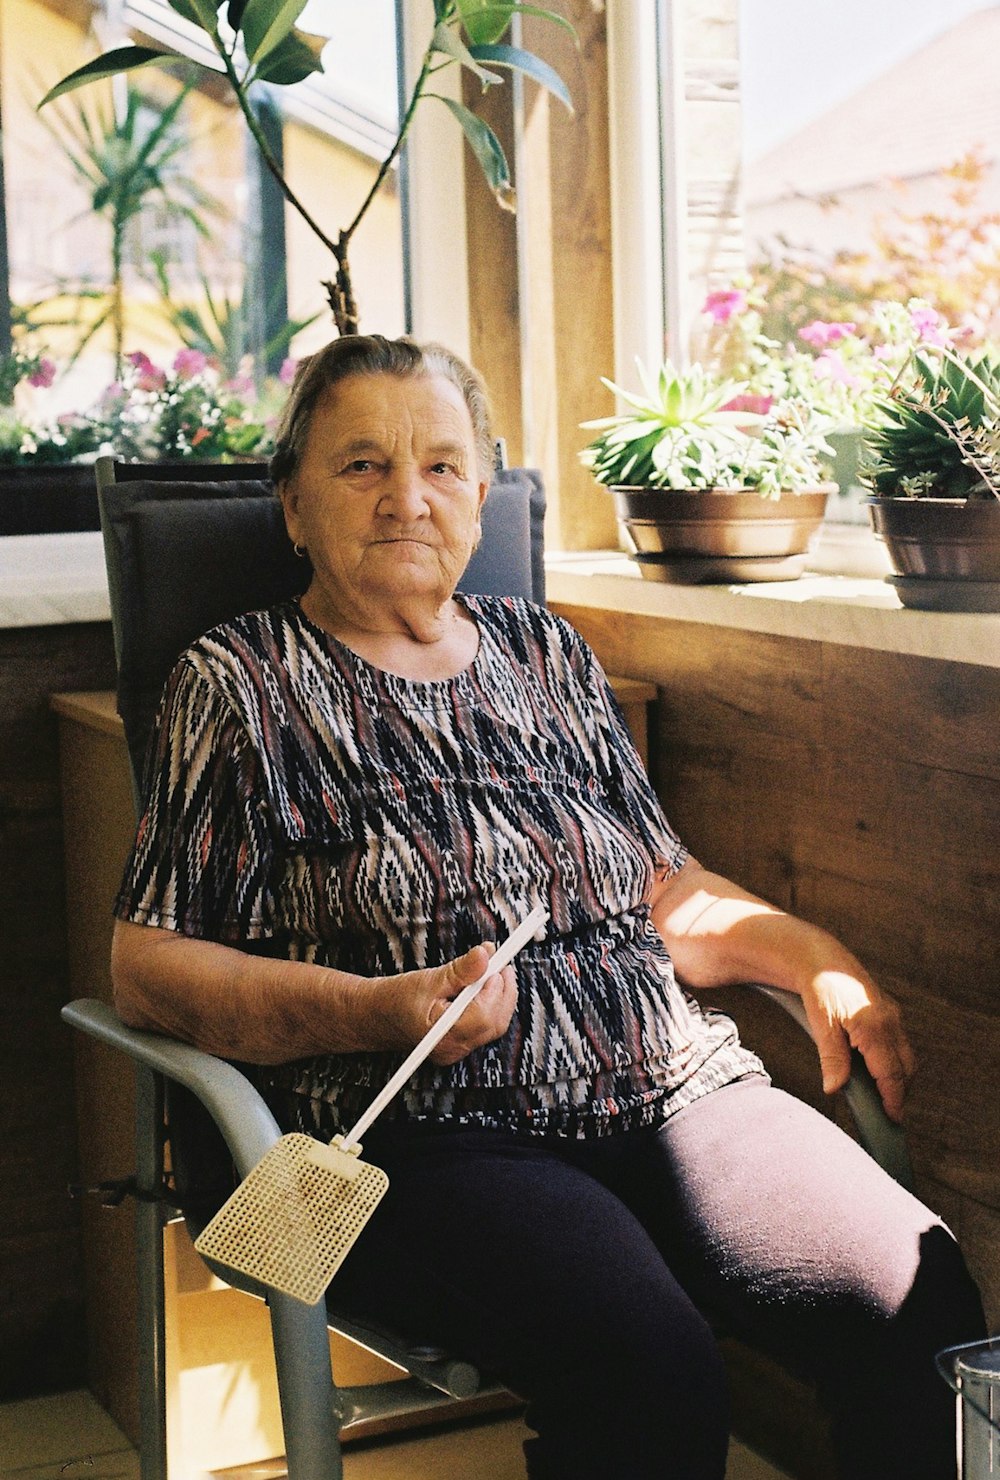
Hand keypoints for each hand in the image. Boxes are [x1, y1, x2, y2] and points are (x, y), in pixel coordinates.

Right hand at [374, 944, 517, 1065]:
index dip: (496, 987)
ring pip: (494, 1025)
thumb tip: (485, 955)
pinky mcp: (461, 1044)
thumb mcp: (428, 979)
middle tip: (500, 963)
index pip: (484, 1015)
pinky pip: (486, 1026)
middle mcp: (453, 1049)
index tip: (497, 962)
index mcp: (442, 1036)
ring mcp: (458, 1050)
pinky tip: (482, 986)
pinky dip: (490, 1004)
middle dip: (503, 990)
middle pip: (495, 1023)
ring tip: (490, 970)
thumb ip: (460, 970)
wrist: (377, 1017)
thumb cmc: (396, 999)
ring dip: (499, 995)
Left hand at [800, 970, 915, 1122]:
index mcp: (873, 1027)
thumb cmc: (819, 988)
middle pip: (906, 1068)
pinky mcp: (890, 1011)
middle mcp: (890, 1021)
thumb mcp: (821, 1025)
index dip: (893, 1099)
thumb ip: (831, 1058)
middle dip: (900, 1091)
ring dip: (898, 1076)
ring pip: (905, 1055)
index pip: (891, 1074)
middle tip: (888, 1112)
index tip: (893, 1119)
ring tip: (883, 1095)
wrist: (821, 957)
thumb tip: (834, 1088)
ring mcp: (893, 1015)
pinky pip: (899, 1042)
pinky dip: (894, 1060)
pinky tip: (878, 1068)